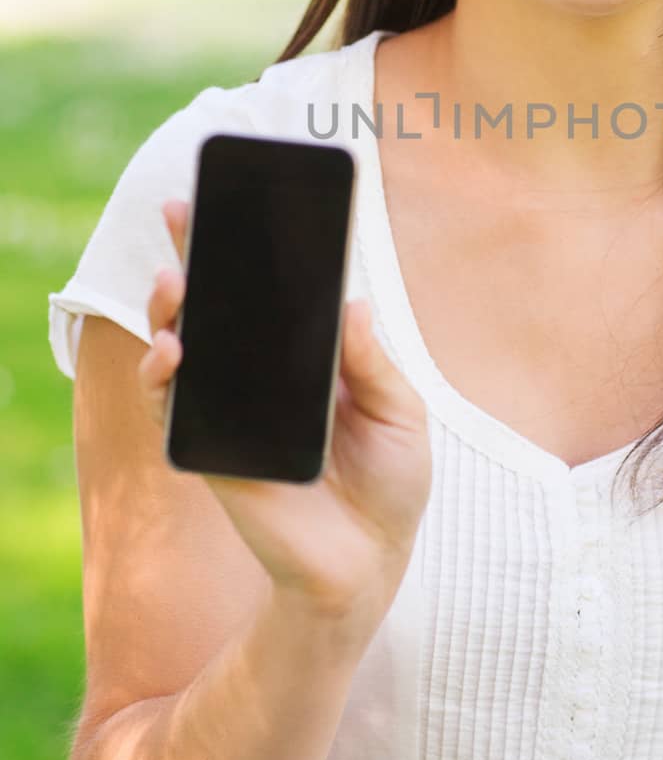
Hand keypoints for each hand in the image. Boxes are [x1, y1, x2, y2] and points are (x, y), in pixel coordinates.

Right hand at [137, 199, 433, 616]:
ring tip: (173, 285)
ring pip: (182, 347)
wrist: (369, 562)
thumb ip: (374, 363)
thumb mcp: (401, 413)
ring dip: (169, 311)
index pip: (269, 288)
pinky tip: (172, 351)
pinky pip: (172, 408)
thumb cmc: (391, 481)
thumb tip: (353, 305)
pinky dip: (163, 377)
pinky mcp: (209, 451)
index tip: (230, 197)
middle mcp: (262, 373)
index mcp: (309, 355)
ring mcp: (231, 410)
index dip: (247, 244)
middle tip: (180, 216)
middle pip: (215, 305)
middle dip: (193, 257)